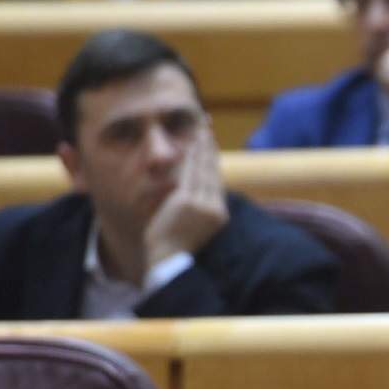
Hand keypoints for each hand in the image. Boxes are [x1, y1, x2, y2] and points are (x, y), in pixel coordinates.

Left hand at [143, 125, 227, 267]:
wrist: (168, 259)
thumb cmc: (176, 246)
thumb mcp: (194, 226)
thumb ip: (197, 207)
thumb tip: (193, 191)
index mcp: (219, 215)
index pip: (217, 182)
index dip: (214, 162)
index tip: (211, 146)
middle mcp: (215, 207)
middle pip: (213, 171)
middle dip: (210, 148)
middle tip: (208, 129)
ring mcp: (202, 203)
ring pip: (203, 169)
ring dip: (202, 147)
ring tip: (202, 129)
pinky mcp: (188, 200)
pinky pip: (189, 173)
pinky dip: (191, 157)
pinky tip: (191, 144)